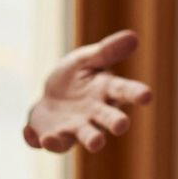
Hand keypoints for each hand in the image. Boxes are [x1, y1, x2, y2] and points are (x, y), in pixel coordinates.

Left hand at [25, 30, 151, 152]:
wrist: (50, 94)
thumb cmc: (75, 76)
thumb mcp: (86, 59)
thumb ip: (107, 51)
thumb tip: (133, 36)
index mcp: (106, 91)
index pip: (124, 91)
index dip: (136, 93)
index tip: (147, 95)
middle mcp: (96, 114)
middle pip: (108, 119)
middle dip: (115, 122)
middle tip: (121, 125)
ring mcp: (77, 128)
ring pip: (86, 137)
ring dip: (91, 140)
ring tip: (96, 143)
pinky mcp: (58, 138)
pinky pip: (55, 143)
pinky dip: (47, 141)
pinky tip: (30, 133)